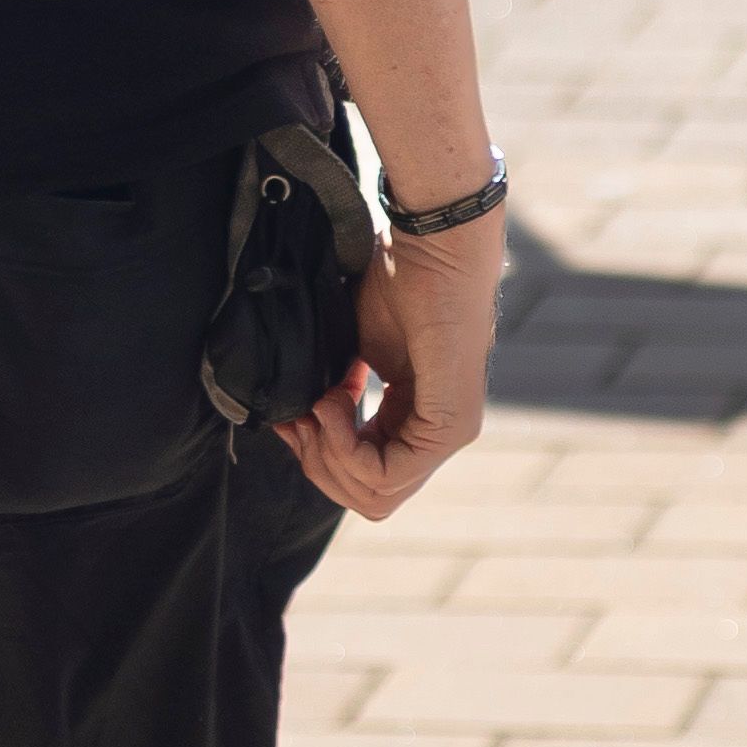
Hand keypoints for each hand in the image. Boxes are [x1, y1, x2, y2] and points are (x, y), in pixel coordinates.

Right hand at [283, 214, 499, 521]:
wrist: (434, 247)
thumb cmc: (398, 282)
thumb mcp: (354, 350)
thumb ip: (336, 391)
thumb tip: (297, 422)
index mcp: (414, 421)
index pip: (363, 477)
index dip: (317, 455)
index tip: (295, 414)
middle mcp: (436, 436)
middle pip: (368, 499)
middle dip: (319, 465)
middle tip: (301, 416)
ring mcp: (448, 434)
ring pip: (375, 495)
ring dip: (329, 454)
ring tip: (319, 402)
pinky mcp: (451, 426)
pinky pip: (385, 473)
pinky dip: (344, 444)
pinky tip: (333, 399)